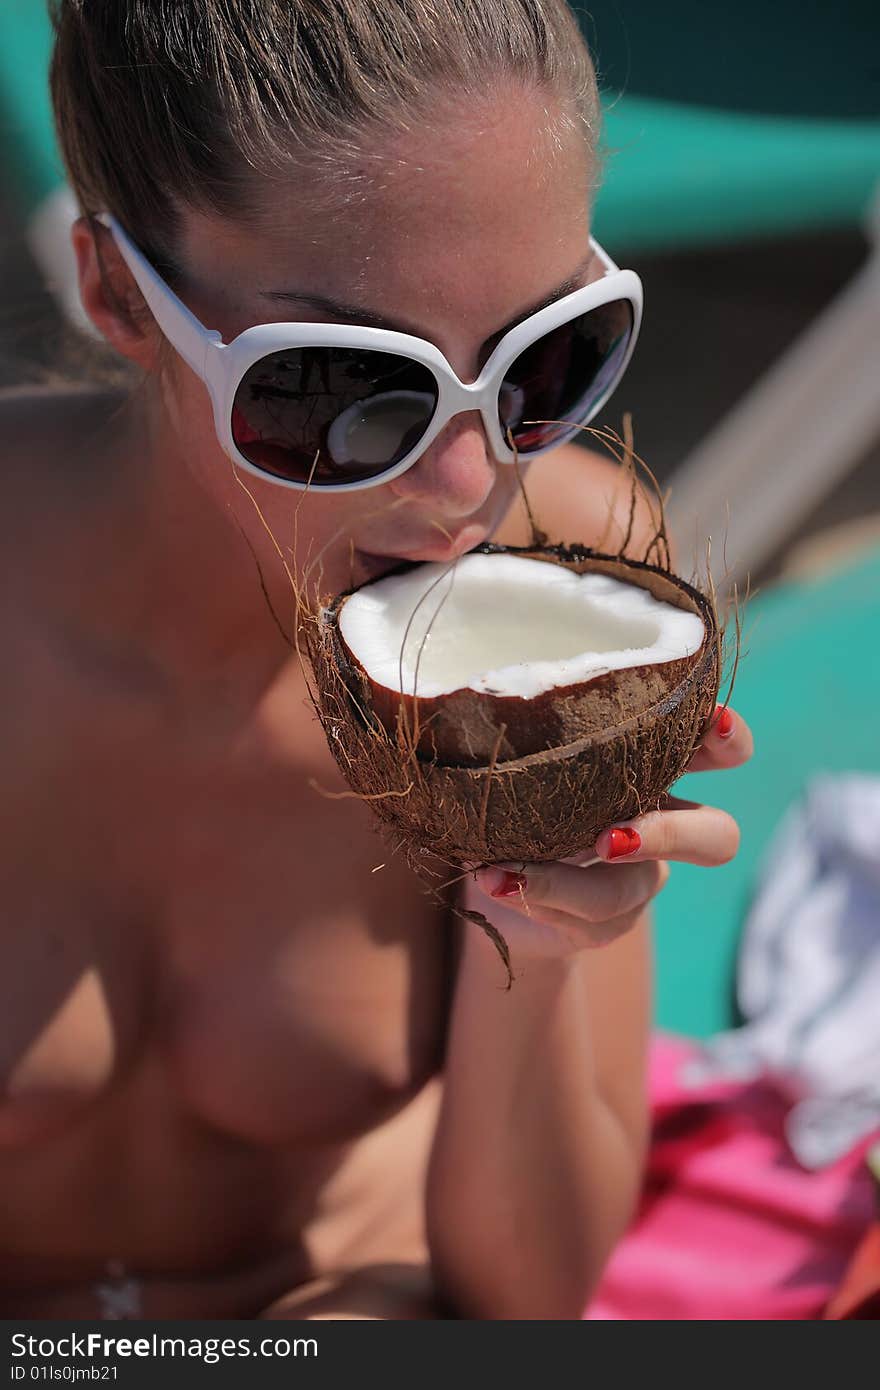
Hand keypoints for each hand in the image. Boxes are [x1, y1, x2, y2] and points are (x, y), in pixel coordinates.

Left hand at [468, 704, 752, 961]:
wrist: (496, 872)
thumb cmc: (517, 784)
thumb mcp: (522, 748)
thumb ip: (522, 728)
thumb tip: (474, 697)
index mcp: (654, 763)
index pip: (719, 749)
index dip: (728, 739)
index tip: (713, 724)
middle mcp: (662, 820)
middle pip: (717, 837)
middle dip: (673, 835)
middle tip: (610, 837)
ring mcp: (639, 879)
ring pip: (634, 888)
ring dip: (570, 881)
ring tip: (508, 871)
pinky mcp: (607, 923)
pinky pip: (584, 918)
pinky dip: (534, 894)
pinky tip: (493, 880)